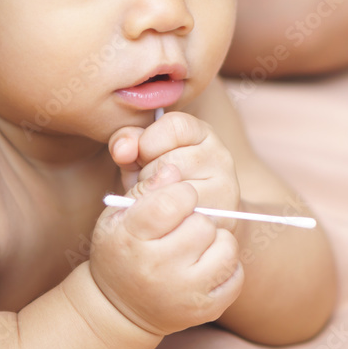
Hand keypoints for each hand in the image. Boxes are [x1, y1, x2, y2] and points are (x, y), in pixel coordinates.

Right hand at [89, 162, 243, 335]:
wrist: (121, 310)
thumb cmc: (121, 252)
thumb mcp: (118, 218)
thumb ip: (145, 189)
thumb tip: (173, 169)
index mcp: (130, 240)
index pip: (172, 202)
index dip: (181, 192)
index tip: (178, 198)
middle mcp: (157, 269)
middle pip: (202, 224)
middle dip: (196, 219)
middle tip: (183, 227)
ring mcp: (183, 293)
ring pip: (226, 247)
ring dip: (215, 241)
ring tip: (196, 245)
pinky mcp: (205, 310)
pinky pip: (236, 274)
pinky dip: (226, 266)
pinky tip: (205, 265)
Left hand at [108, 110, 241, 231]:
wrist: (185, 222)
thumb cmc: (157, 181)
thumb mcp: (139, 155)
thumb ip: (126, 142)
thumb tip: (123, 150)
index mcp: (202, 133)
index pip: (174, 126)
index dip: (148, 142)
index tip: (144, 156)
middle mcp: (220, 157)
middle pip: (170, 162)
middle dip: (148, 176)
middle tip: (151, 185)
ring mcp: (224, 189)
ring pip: (175, 193)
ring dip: (154, 200)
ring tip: (159, 201)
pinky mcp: (219, 218)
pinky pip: (179, 218)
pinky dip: (162, 221)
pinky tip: (165, 218)